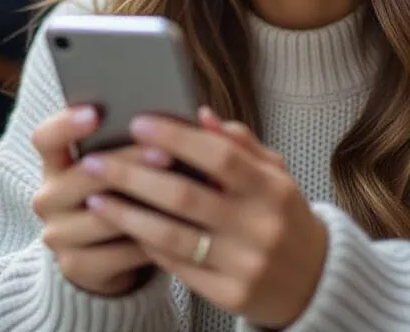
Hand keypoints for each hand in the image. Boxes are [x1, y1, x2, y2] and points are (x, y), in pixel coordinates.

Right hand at [30, 106, 168, 295]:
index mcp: (54, 165)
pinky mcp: (75, 266)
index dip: (66, 124)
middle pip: (83, 176)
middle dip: (127, 163)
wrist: (105, 257)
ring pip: (102, 216)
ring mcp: (58, 234)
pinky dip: (150, 240)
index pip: (45, 138)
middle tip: (166, 153)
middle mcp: (48, 198)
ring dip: (144, 205)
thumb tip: (175, 118)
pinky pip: (118, 252)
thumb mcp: (117, 168)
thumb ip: (130, 143)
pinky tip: (178, 230)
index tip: (96, 112)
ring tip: (182, 193)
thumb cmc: (120, 196)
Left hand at [81, 109, 326, 328]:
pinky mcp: (230, 294)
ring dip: (126, 214)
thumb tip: (200, 114)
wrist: (314, 282)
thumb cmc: (283, 217)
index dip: (176, 137)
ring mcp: (245, 264)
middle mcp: (260, 226)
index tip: (138, 122)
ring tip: (95, 198)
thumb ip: (240, 144)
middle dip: (133, 176)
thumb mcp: (276, 175)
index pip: (219, 156)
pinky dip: (147, 244)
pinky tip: (124, 227)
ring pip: (172, 236)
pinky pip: (177, 266)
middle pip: (184, 196)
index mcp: (272, 188)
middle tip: (95, 161)